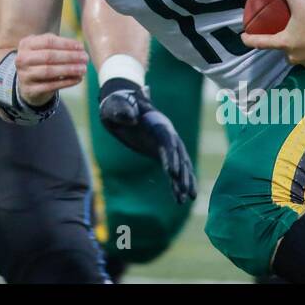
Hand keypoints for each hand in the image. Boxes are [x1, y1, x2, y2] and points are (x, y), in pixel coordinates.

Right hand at [12, 33, 87, 105]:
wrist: (28, 82)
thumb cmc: (41, 60)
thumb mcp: (44, 48)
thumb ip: (59, 45)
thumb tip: (80, 48)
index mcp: (26, 44)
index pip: (48, 41)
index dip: (66, 43)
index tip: (81, 46)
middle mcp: (22, 59)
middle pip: (49, 56)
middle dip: (70, 56)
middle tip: (85, 58)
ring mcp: (24, 75)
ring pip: (49, 71)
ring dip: (69, 69)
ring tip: (83, 69)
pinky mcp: (29, 89)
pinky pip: (51, 86)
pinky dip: (66, 82)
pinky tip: (77, 78)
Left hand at [99, 79, 195, 203]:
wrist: (120, 105)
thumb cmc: (117, 105)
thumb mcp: (116, 107)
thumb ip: (123, 111)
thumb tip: (131, 119)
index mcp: (157, 123)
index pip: (168, 141)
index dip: (171, 156)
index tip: (172, 173)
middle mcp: (166, 134)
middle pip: (179, 155)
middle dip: (183, 173)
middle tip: (186, 191)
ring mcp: (166, 145)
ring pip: (181, 165)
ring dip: (185, 181)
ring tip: (188, 199)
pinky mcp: (161, 153)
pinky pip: (172, 171)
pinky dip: (175, 184)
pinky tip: (179, 199)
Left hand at [240, 0, 304, 69]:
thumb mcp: (300, 0)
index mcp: (286, 43)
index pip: (262, 43)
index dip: (251, 40)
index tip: (244, 38)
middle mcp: (297, 56)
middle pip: (285, 52)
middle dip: (285, 44)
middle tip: (290, 32)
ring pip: (303, 56)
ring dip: (304, 48)